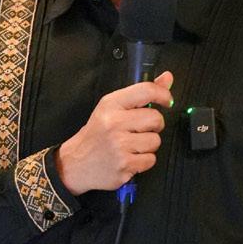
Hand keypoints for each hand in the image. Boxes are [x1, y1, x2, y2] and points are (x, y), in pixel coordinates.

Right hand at [54, 72, 172, 195]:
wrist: (75, 163)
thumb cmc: (97, 134)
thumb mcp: (112, 108)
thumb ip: (141, 94)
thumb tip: (167, 78)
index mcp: (111, 105)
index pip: (146, 91)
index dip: (163, 94)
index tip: (167, 101)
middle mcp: (114, 123)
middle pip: (156, 119)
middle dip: (154, 126)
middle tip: (141, 129)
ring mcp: (119, 145)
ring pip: (155, 141)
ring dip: (148, 145)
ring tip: (131, 146)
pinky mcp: (124, 165)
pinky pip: (150, 160)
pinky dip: (143, 161)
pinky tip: (129, 158)